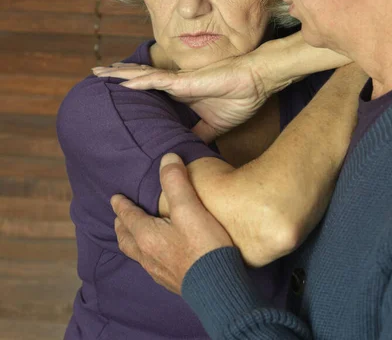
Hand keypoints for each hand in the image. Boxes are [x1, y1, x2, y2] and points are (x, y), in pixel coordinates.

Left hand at [93, 47, 290, 139]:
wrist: (256, 83)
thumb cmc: (239, 98)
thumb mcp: (214, 125)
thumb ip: (199, 134)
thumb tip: (187, 150)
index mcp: (180, 91)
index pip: (150, 86)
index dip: (133, 84)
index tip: (115, 87)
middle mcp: (175, 84)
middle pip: (139, 77)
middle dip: (117, 75)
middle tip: (96, 73)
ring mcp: (178, 81)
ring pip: (142, 75)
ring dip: (119, 74)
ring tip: (98, 71)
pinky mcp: (184, 82)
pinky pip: (157, 80)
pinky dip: (138, 80)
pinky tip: (122, 80)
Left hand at [111, 153, 232, 293]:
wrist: (220, 290)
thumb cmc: (204, 247)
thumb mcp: (190, 208)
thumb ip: (176, 182)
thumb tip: (167, 158)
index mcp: (147, 236)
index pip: (128, 217)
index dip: (121, 206)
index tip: (114, 198)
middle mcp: (148, 256)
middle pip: (126, 239)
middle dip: (121, 226)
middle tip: (119, 217)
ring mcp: (159, 272)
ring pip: (137, 254)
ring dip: (132, 241)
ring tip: (134, 235)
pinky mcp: (172, 283)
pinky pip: (151, 266)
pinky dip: (146, 255)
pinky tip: (159, 256)